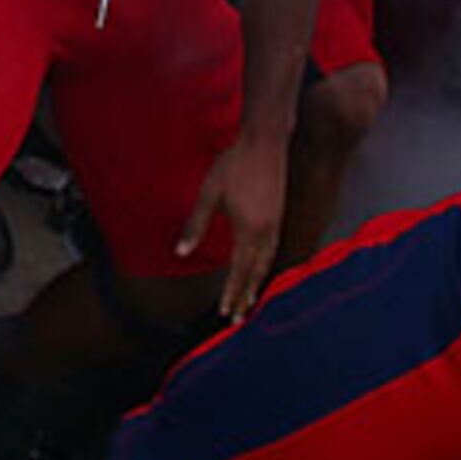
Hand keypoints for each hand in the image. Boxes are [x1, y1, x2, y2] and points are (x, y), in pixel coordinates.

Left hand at [181, 133, 289, 321]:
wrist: (264, 141)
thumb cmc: (233, 165)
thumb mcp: (208, 194)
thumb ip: (195, 225)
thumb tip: (180, 252)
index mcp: (247, 230)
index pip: (239, 271)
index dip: (232, 293)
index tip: (225, 312)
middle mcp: (265, 232)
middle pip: (255, 273)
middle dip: (245, 296)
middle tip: (237, 319)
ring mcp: (275, 224)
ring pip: (267, 263)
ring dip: (257, 283)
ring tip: (250, 301)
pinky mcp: (279, 214)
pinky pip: (273, 249)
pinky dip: (265, 266)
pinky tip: (259, 267)